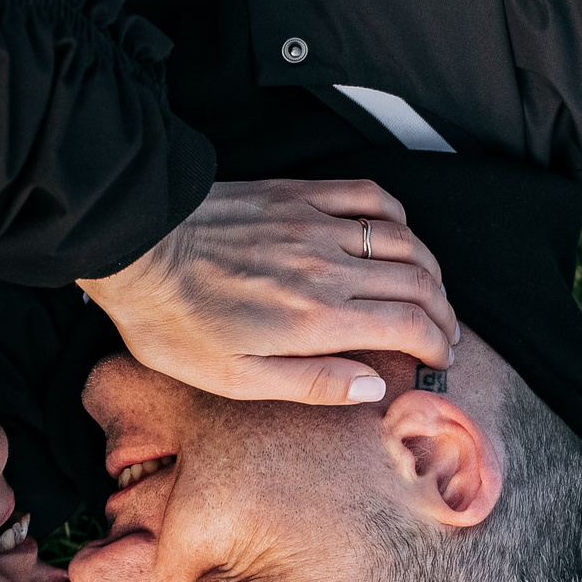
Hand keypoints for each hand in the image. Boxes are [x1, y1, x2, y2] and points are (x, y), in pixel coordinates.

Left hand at [77, 178, 459, 404]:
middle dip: (444, 311)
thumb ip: (312, 384)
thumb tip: (373, 386)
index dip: (436, 344)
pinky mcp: (300, 195)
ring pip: (404, 241)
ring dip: (430, 268)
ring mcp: (316, 225)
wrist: (136, 248)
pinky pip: (370, 197)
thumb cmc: (174, 322)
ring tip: (432, 291)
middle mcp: (328, 268)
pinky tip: (397, 235)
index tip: (439, 358)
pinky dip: (397, 218)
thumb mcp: (236, 379)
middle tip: (444, 331)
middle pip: (418, 283)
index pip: (408, 326)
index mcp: (316, 320)